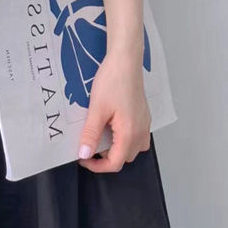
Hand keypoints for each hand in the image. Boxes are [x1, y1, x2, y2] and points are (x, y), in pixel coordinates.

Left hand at [77, 50, 151, 172]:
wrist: (125, 61)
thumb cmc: (112, 82)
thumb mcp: (97, 109)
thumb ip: (91, 134)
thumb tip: (84, 154)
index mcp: (130, 134)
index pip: (115, 163)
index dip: (97, 166)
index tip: (82, 158)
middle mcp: (141, 132)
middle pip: (124, 157)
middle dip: (105, 157)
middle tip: (89, 145)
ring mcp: (144, 124)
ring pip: (131, 148)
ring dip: (115, 148)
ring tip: (99, 135)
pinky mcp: (143, 116)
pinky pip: (135, 136)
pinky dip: (123, 137)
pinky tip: (111, 125)